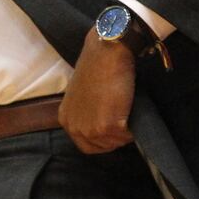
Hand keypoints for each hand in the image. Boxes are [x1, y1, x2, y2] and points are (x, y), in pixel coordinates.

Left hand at [59, 31, 135, 153]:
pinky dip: (133, 127)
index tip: (114, 127)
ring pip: (115, 143)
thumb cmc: (98, 65)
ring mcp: (90, 128)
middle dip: (115, 137)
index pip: (86, 144)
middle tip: (123, 118)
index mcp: (66, 118)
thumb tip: (103, 122)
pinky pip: (126, 137)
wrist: (107, 51)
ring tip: (126, 109)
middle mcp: (74, 127)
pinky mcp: (106, 127)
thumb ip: (88, 112)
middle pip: (101, 147)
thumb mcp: (84, 94)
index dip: (103, 139)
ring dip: (125, 131)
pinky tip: (130, 108)